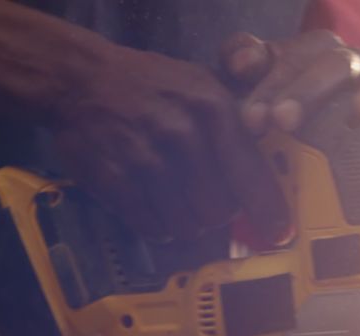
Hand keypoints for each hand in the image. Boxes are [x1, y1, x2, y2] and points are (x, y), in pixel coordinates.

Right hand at [51, 48, 283, 241]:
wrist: (79, 78)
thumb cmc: (153, 86)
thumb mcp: (204, 84)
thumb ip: (243, 119)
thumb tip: (279, 160)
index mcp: (212, 108)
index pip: (251, 173)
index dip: (268, 210)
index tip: (279, 232)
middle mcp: (182, 133)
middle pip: (219, 210)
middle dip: (218, 214)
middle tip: (208, 202)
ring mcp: (145, 157)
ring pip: (186, 224)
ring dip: (186, 223)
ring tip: (177, 201)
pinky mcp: (113, 178)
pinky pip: (150, 225)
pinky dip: (157, 226)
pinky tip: (154, 208)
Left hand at [220, 31, 359, 145]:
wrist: (323, 151)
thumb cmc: (286, 112)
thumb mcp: (258, 89)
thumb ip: (243, 64)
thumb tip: (240, 62)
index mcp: (314, 52)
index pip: (294, 55)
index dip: (271, 85)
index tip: (252, 119)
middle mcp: (352, 65)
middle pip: (336, 64)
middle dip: (308, 91)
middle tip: (283, 121)